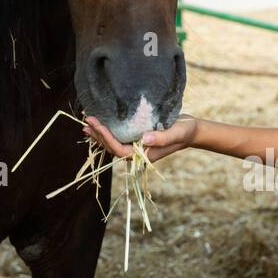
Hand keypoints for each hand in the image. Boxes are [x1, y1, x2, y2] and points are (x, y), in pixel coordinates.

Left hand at [82, 113, 198, 163]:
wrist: (190, 131)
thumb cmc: (184, 132)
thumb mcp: (176, 133)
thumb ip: (162, 138)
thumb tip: (145, 139)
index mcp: (144, 155)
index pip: (120, 150)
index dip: (107, 139)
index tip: (98, 125)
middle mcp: (137, 153)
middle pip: (113, 148)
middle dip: (99, 136)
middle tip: (88, 122)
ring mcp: (137, 147)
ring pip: (113, 144)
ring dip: (100, 136)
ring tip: (87, 126)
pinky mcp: (136, 139)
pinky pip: (118, 138)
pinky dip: (108, 132)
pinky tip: (99, 125)